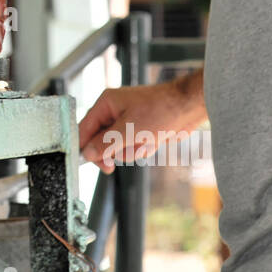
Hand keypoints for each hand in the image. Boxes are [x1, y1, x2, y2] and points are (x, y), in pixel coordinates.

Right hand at [77, 70, 207, 173]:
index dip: (83, 146)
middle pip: (98, 141)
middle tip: (110, 167)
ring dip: (130, 151)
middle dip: (110, 152)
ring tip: (144, 143)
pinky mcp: (138, 131)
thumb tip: (86, 153)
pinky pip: (131, 148)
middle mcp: (113, 112)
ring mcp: (126, 122)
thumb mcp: (129, 129)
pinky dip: (140, 150)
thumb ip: (105, 142)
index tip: (83, 163)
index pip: (84, 128)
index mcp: (106, 104)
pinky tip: (152, 143)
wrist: (188, 108)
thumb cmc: (160, 110)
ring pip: (116, 148)